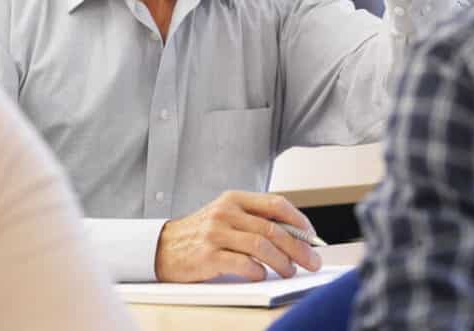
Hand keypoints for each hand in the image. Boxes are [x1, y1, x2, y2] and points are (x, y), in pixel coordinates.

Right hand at [154, 191, 322, 282]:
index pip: (275, 204)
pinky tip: (262, 275)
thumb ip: (253, 220)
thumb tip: (294, 236)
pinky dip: (258, 271)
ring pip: (262, 246)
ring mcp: (215, 234)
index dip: (299, 220)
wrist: (161, 247)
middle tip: (312, 261)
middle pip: (273, 229)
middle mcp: (225, 212)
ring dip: (282, 262)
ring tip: (290, 272)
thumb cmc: (200, 233)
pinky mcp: (207, 256)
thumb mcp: (225, 216)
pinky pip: (243, 264)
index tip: (312, 236)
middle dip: (299, 248)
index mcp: (233, 199)